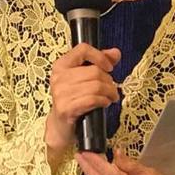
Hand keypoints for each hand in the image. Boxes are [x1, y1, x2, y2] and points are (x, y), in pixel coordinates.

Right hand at [44, 44, 120, 165]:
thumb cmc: (74, 99)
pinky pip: (92, 100)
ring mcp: (61, 93)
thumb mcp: (84, 78)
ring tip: (111, 97)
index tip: (109, 68)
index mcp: (61, 65)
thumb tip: (115, 53)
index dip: (100, 56)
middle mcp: (58, 77)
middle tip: (113, 89)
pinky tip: (104, 103)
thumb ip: (99, 63)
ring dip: (109, 93)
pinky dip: (103, 101)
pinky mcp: (66, 108)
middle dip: (109, 81)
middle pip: (94, 71)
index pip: (82, 49)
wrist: (60, 125)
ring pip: (96, 86)